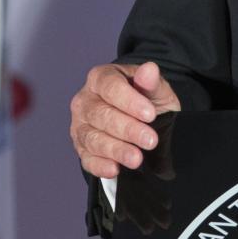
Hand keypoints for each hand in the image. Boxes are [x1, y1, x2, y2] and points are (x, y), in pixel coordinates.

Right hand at [70, 61, 180, 178]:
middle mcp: (85, 100)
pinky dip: (100, 165)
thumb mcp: (156, 90)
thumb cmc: (148, 100)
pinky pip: (86, 158)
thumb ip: (151, 82)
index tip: (150, 114)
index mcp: (101, 78)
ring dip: (116, 150)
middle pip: (101, 115)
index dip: (130, 101)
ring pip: (92, 138)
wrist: (144, 119)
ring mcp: (80, 125)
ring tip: (137, 159)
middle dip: (128, 129)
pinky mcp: (81, 147)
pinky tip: (115, 169)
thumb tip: (150, 69)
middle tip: (150, 140)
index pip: (110, 86)